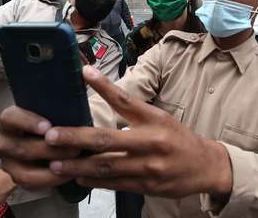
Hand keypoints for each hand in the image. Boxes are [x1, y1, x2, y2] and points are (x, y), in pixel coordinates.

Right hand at [0, 107, 80, 188]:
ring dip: (51, 169)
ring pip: (23, 171)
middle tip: (74, 148)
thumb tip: (74, 104)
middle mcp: (4, 141)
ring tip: (73, 163)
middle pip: (20, 147)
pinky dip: (51, 180)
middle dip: (49, 150)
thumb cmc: (58, 123)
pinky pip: (31, 184)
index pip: (9, 118)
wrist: (60, 144)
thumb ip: (59, 111)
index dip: (27, 122)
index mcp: (10, 120)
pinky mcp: (17, 178)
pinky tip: (69, 174)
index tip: (48, 127)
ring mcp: (8, 162)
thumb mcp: (58, 114)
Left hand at [43, 65, 232, 197]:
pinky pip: (115, 184)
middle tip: (51, 135)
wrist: (206, 166)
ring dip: (78, 165)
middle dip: (76, 138)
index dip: (104, 86)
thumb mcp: (161, 119)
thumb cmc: (179, 139)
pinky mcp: (147, 186)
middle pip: (107, 139)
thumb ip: (134, 112)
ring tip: (55, 163)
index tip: (84, 72)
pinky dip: (94, 182)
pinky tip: (78, 178)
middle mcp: (152, 141)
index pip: (126, 100)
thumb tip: (104, 97)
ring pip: (106, 166)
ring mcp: (149, 166)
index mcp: (155, 120)